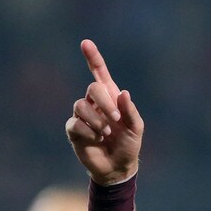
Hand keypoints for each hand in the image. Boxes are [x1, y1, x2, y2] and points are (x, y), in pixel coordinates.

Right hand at [65, 39, 143, 184]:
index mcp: (110, 98)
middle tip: (116, 118)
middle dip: (104, 102)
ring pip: (81, 105)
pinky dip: (88, 132)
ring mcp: (83, 116)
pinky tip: (96, 140)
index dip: (93, 58)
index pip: (99, 73)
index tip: (86, 43)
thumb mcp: (136, 128)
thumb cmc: (128, 145)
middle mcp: (94, 103)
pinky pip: (75, 124)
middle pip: (92, 88)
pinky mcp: (74, 130)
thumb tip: (122, 93)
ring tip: (106, 133)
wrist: (118, 167)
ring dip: (96, 120)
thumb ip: (130, 111)